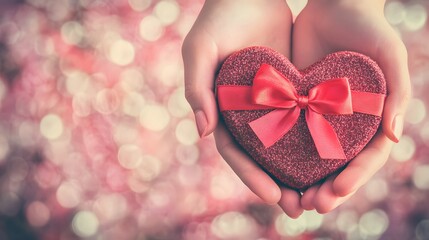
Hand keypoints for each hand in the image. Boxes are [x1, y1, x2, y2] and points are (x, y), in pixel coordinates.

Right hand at [182, 0, 303, 217]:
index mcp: (219, 109)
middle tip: (298, 206)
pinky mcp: (289, 89)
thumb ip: (197, 88)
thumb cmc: (218, 19)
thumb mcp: (200, 51)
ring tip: (317, 193)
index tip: (273, 195)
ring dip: (297, 170)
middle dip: (276, 182)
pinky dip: (311, 140)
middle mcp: (243, 112)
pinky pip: (301, 118)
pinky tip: (330, 156)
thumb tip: (203, 131)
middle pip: (260, 155)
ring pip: (283, 143)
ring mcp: (267, 103)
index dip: (251, 175)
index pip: (234, 151)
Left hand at [292, 0, 410, 212]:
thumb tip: (395, 137)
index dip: (355, 177)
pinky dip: (282, 152)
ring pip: (311, 154)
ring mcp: (321, 113)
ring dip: (302, 178)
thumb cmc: (368, 26)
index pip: (367, 157)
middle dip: (327, 187)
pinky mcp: (297, 102)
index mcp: (374, 117)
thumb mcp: (390, 56)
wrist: (333, 3)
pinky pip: (290, 131)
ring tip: (290, 198)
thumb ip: (397, 95)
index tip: (336, 192)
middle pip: (338, 163)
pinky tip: (270, 167)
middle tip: (311, 205)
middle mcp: (347, 121)